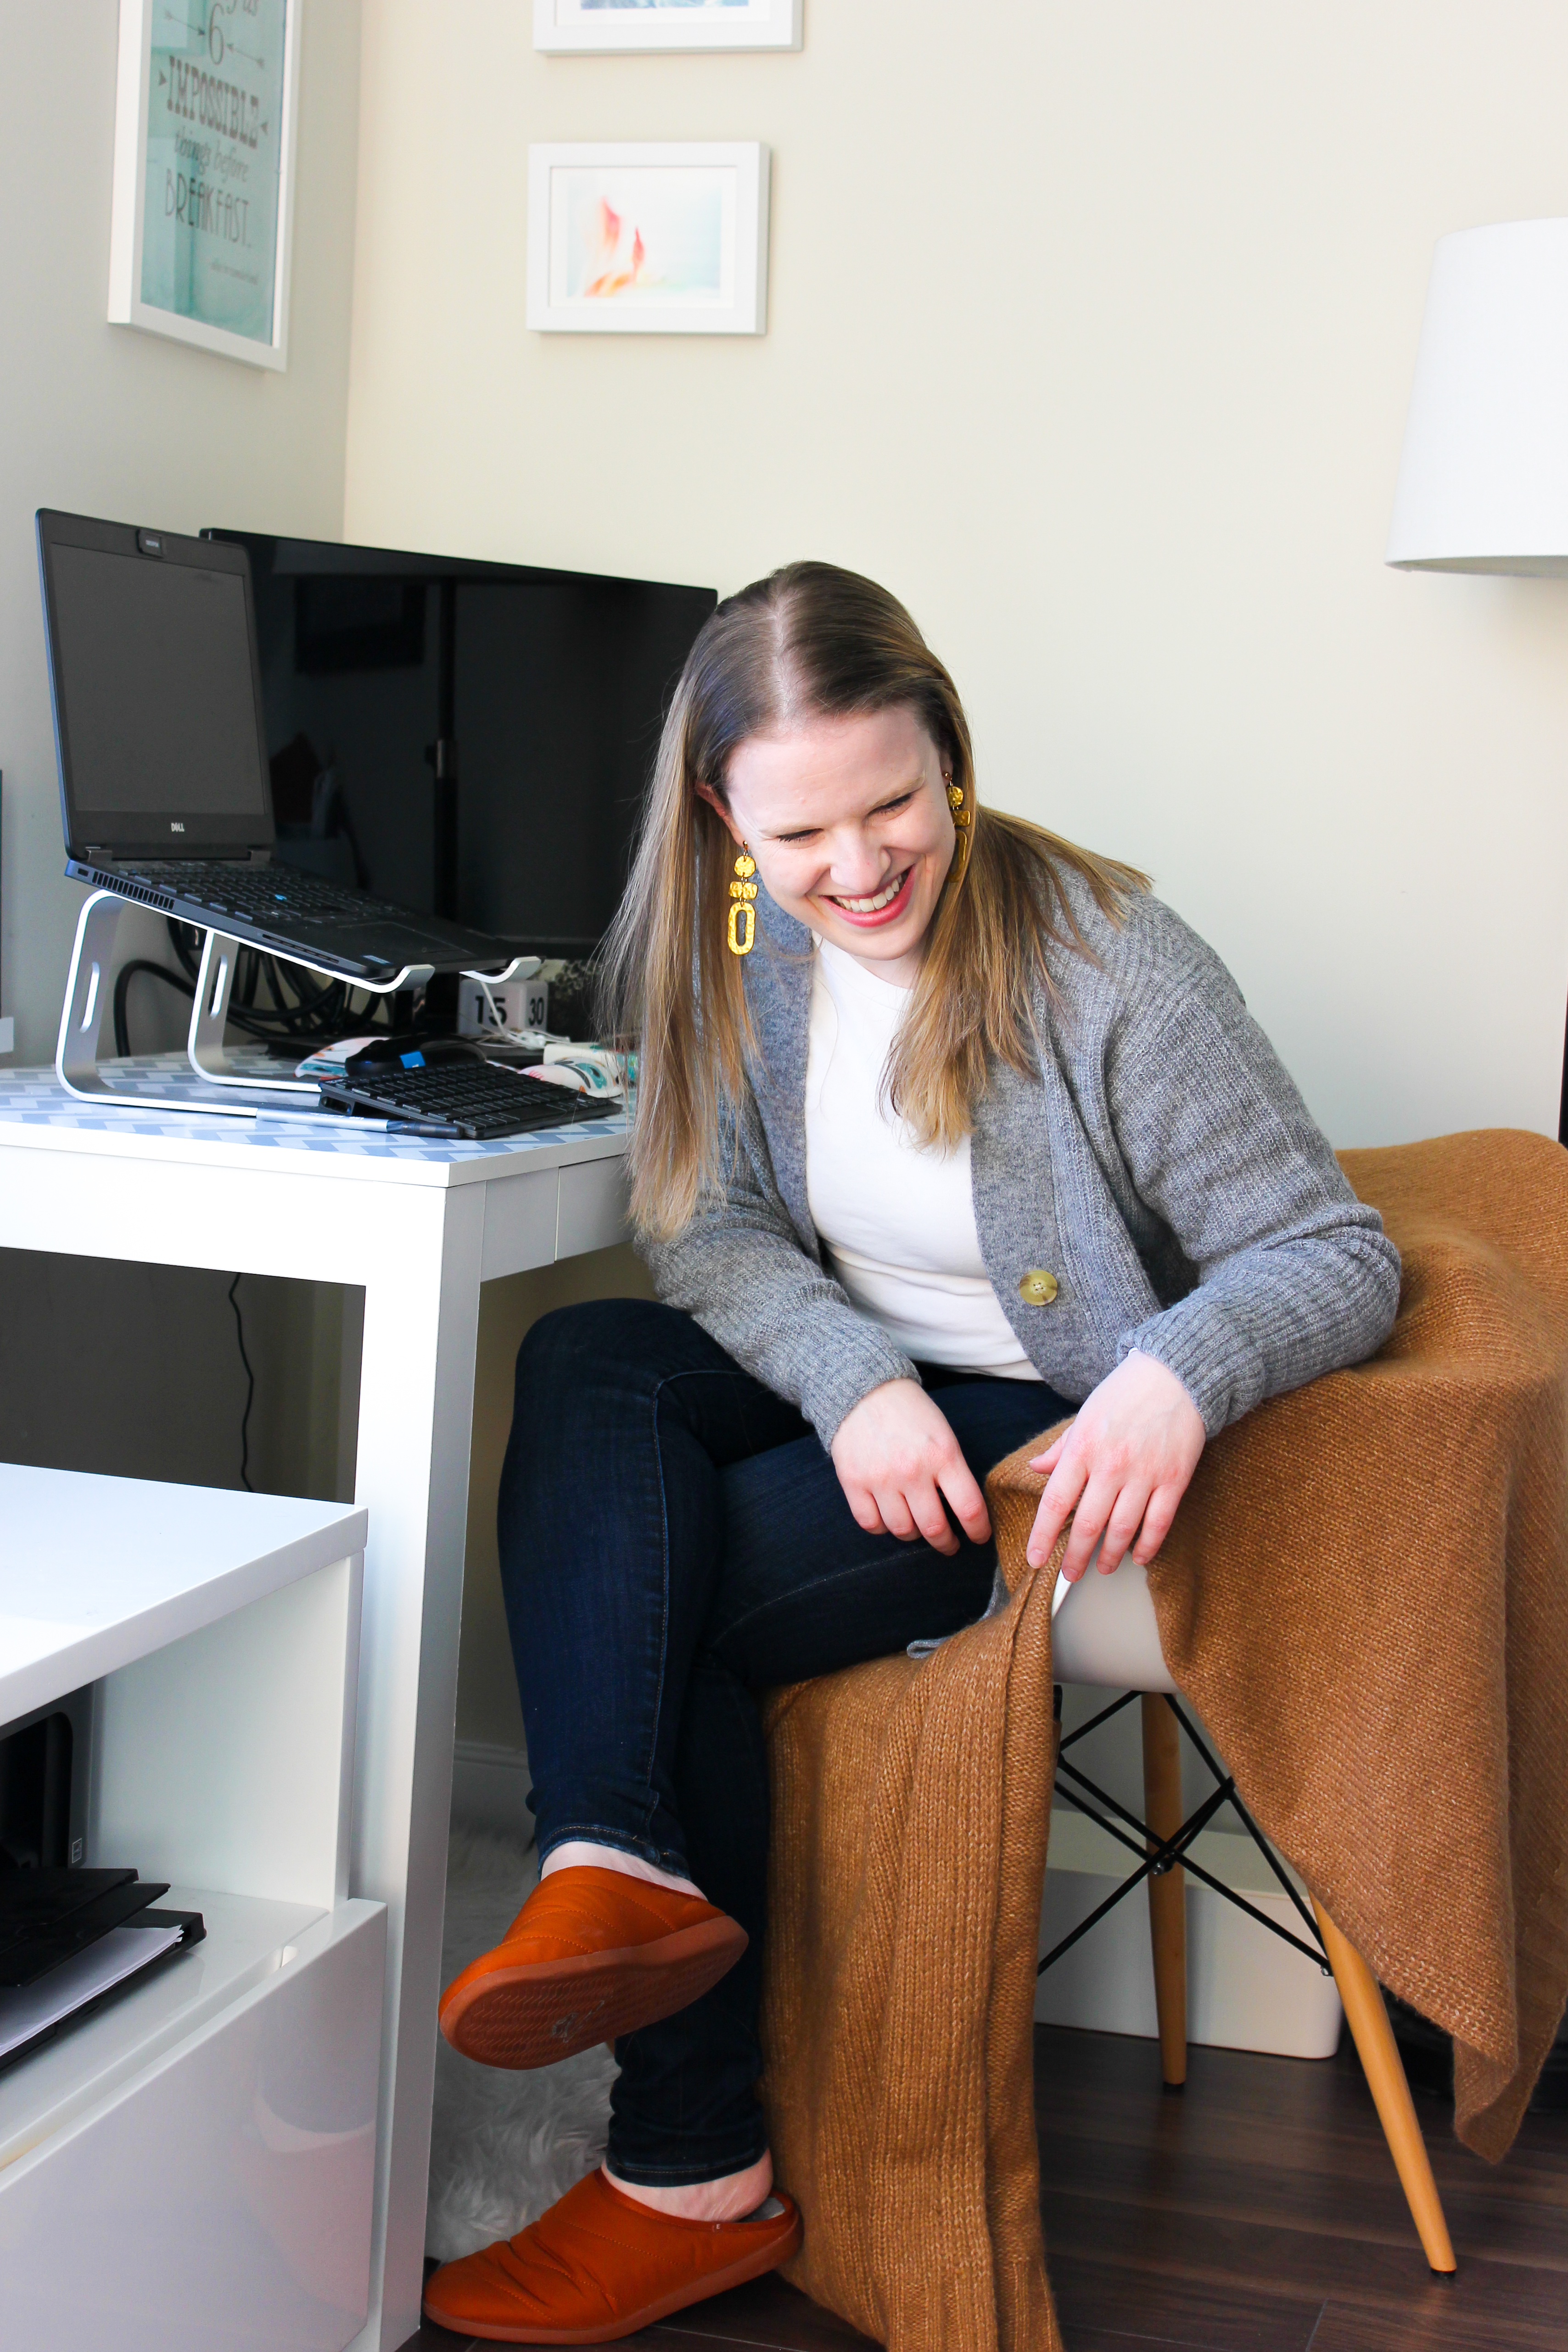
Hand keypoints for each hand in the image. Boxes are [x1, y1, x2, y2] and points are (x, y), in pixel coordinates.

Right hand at [830, 1378, 990, 1556]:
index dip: (978, 1531)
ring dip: (914, 1534)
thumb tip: (961, 1511)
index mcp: (943, 1455)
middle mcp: (912, 1470)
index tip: (978, 1537)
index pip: (969, 1508)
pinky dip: (882, 1527)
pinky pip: (871, 1523)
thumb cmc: (911, 1413)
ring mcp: (880, 1478)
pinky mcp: (853, 1482)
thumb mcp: (944, 1434)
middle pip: (934, 1528)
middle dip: (946, 1543)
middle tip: (949, 1544)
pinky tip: (889, 1517)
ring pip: (902, 1530)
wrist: (864, 1389)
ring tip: (917, 1528)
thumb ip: (952, 1471)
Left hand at [1025, 1350, 1204, 1579]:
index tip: (1035, 1558)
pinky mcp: (1174, 1478)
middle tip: (1069, 1574)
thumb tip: (1036, 1468)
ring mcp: (1145, 1474)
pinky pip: (1159, 1522)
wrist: (1176, 1375)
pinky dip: (1148, 1545)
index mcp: (1083, 1448)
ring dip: (1110, 1556)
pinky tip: (1139, 1556)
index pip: (1056, 1502)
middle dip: (1075, 1556)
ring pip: (1123, 1529)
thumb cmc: (1125, 1394)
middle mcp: (1111, 1465)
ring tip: (1103, 1569)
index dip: (1043, 1535)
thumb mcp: (1084, 1416)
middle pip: (1088, 1524)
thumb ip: (1060, 1448)